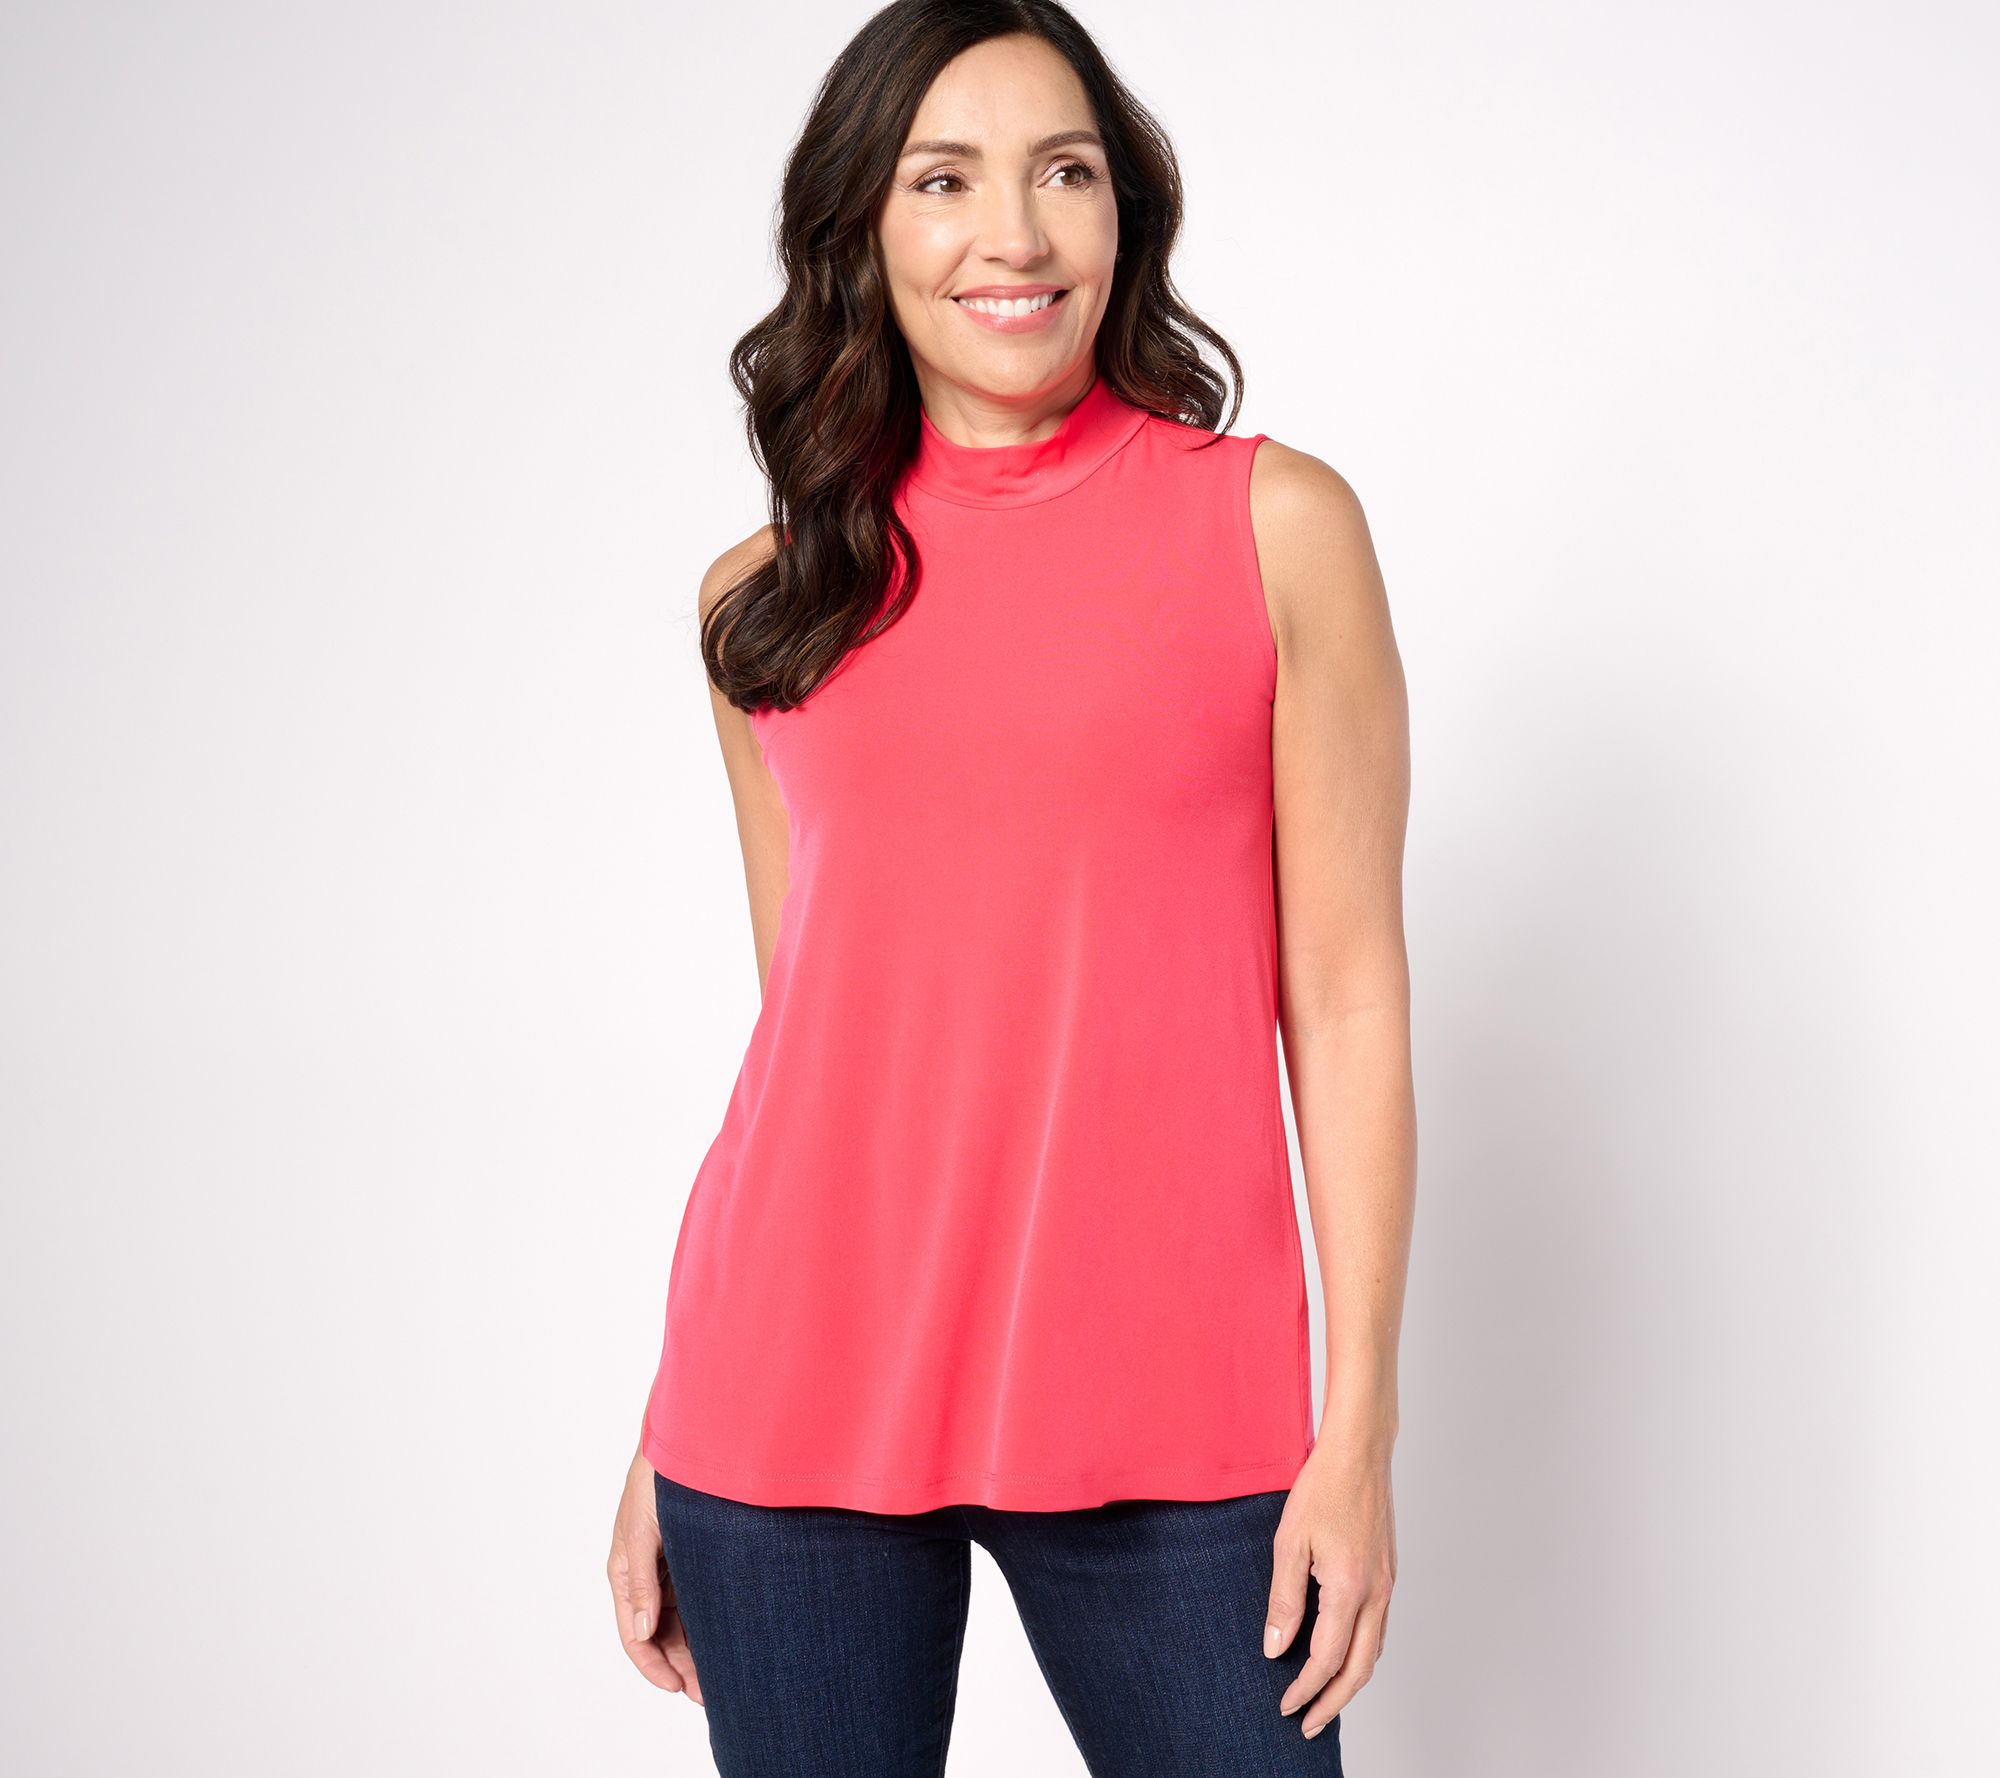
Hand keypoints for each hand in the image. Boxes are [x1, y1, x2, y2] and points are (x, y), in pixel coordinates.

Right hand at [607, 1445, 703, 1701]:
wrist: (690, 1434)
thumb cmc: (656, 1478)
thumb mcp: (643, 1530)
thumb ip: (642, 1582)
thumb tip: (643, 1632)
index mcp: (625, 1571)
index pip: (635, 1634)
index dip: (654, 1666)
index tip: (679, 1688)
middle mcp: (647, 1573)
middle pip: (661, 1633)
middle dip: (682, 1665)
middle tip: (711, 1693)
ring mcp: (672, 1564)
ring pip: (683, 1618)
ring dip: (698, 1646)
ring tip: (725, 1676)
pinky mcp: (695, 1552)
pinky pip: (700, 1596)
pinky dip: (710, 1619)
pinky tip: (729, 1637)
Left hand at [1263, 1435, 1395, 1738]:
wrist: (1360, 1453)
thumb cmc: (1322, 1488)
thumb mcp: (1289, 1543)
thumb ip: (1283, 1599)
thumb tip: (1275, 1647)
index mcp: (1349, 1589)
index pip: (1326, 1659)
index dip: (1305, 1689)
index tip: (1285, 1708)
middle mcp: (1376, 1594)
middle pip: (1359, 1669)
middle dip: (1333, 1702)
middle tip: (1307, 1723)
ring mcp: (1387, 1585)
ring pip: (1374, 1652)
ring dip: (1349, 1681)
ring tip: (1322, 1698)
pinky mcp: (1389, 1574)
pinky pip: (1378, 1628)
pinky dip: (1361, 1653)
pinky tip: (1341, 1652)